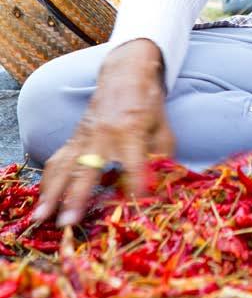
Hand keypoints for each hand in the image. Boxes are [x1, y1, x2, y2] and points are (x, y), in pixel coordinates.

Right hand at [32, 39, 173, 227]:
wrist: (126, 74)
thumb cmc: (148, 105)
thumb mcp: (163, 129)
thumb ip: (161, 158)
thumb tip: (160, 187)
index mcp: (131, 131)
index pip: (134, 164)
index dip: (136, 186)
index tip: (136, 206)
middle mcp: (104, 135)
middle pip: (88, 169)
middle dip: (77, 197)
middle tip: (68, 223)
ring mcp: (85, 135)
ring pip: (64, 167)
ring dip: (52, 193)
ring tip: (42, 216)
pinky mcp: (74, 137)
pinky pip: (58, 160)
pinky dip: (48, 181)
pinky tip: (42, 200)